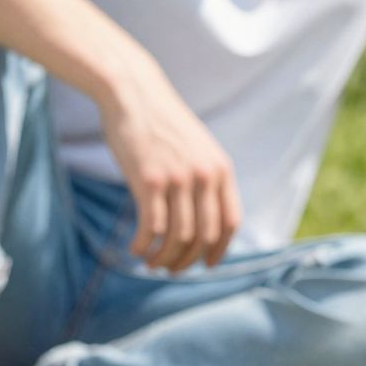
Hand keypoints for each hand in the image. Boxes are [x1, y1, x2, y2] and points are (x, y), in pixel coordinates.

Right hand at [98, 62, 241, 270]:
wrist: (135, 95)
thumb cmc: (162, 125)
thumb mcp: (198, 149)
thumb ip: (206, 178)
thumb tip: (205, 219)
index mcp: (222, 170)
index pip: (230, 223)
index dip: (219, 250)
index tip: (205, 266)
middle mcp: (205, 176)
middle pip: (204, 236)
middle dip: (187, 261)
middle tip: (169, 270)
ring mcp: (179, 179)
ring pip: (177, 237)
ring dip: (164, 258)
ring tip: (150, 263)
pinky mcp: (149, 181)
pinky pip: (151, 227)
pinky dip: (143, 246)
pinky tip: (135, 250)